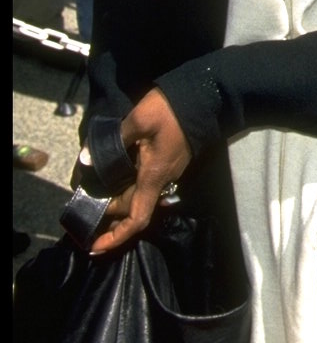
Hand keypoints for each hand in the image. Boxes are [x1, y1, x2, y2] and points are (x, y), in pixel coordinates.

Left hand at [88, 89, 192, 255]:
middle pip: (133, 207)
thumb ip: (113, 139)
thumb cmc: (171, 111)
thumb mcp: (139, 120)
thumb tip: (86, 159)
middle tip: (85, 204)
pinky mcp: (169, 160)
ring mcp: (168, 171)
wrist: (205, 96)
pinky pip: (146, 181)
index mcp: (153, 176)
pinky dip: (128, 184)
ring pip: (139, 194)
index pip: (136, 218)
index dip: (116, 236)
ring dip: (119, 198)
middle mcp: (162, 179)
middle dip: (109, 211)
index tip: (95, 246)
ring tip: (96, 190)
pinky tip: (116, 171)